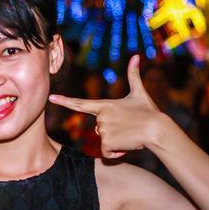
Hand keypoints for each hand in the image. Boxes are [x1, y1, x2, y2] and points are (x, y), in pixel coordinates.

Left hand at [49, 55, 163, 158]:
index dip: (64, 101)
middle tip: (128, 126)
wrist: (158, 129)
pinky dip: (116, 153)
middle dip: (113, 131)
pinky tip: (127, 145)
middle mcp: (101, 117)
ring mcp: (103, 130)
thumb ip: (133, 76)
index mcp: (105, 105)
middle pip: (100, 128)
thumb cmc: (149, 111)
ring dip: (116, 142)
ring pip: (104, 140)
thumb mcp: (139, 93)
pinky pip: (106, 152)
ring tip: (129, 134)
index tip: (51, 98)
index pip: (80, 104)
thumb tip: (136, 56)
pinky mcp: (107, 142)